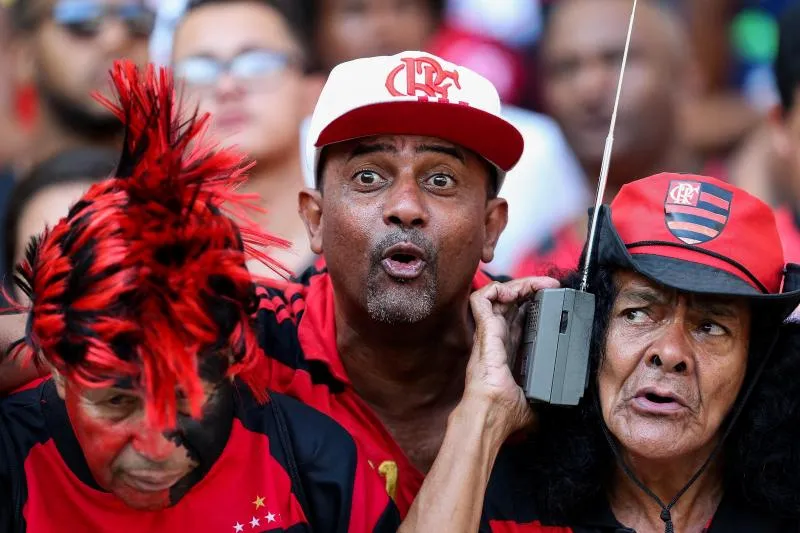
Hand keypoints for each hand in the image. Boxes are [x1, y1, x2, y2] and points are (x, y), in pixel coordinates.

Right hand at [463, 277, 559, 438]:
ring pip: (498, 294)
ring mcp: (489, 332)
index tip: (553, 298)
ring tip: (537, 284)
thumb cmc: (504, 412)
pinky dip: (497, 289)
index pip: (519, 315)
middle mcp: (498, 336)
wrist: (490, 416)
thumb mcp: (535, 400)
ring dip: (518, 283)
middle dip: (530, 287)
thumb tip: (559, 404)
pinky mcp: (484, 331)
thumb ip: (544, 396)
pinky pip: (481, 299)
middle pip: (511, 300)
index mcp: (509, 347)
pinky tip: (515, 292)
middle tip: (550, 285)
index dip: (534, 302)